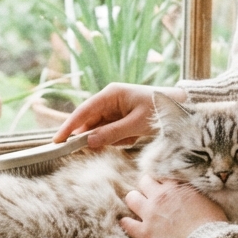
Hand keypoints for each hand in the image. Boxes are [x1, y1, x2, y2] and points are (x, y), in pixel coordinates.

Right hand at [53, 83, 185, 148]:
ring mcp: (113, 109)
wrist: (180, 107)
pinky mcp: (119, 118)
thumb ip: (111, 133)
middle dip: (98, 136)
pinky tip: (135, 136)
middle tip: (110, 143)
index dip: (69, 126)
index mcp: (110, 94)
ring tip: (134, 136)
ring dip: (114, 139)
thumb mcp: (136, 124)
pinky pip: (111, 134)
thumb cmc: (159, 110)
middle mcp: (108, 100)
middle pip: (90, 123)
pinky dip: (121, 139)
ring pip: (101, 131)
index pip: (84, 111)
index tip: (58, 140)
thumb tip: (88, 141)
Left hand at [120, 174, 227, 237]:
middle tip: (151, 196)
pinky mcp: (144, 233)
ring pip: (131, 198)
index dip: (163, 181)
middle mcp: (160, 197)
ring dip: (135, 201)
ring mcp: (150, 214)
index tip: (164, 185)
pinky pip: (126, 224)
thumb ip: (196, 194)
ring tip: (139, 208)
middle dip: (146, 187)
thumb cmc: (212, 227)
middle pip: (144, 181)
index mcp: (177, 188)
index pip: (162, 174)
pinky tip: (128, 225)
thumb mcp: (209, 202)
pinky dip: (127, 223)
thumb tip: (194, 193)